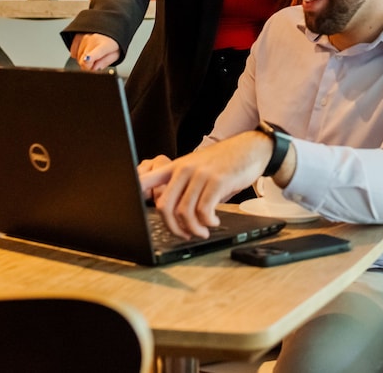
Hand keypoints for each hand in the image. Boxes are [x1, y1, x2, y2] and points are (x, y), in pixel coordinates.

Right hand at [69, 33, 119, 70]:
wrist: (110, 32)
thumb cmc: (112, 44)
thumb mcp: (115, 55)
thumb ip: (105, 63)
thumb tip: (94, 69)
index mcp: (105, 45)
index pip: (95, 53)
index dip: (89, 59)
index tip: (87, 61)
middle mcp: (93, 40)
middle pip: (83, 61)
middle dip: (88, 66)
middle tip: (95, 64)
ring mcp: (84, 38)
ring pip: (78, 58)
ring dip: (84, 60)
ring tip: (93, 56)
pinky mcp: (77, 37)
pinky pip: (73, 53)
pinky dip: (78, 56)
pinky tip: (86, 53)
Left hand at [139, 131, 271, 239]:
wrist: (252, 148)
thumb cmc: (225, 161)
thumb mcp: (199, 168)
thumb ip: (185, 186)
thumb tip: (174, 213)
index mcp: (176, 166)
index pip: (145, 179)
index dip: (134, 195)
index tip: (130, 211)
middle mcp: (185, 169)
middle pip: (165, 206)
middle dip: (173, 227)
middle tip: (184, 234)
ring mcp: (201, 174)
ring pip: (185, 212)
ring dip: (193, 229)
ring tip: (202, 231)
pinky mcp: (217, 181)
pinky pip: (204, 210)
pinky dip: (207, 222)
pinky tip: (213, 222)